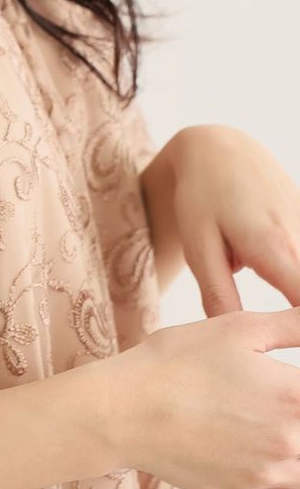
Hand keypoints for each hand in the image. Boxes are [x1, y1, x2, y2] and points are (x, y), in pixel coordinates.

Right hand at [99, 306, 299, 488]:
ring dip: (297, 448)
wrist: (121, 412)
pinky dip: (285, 478)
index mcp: (295, 395)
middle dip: (297, 415)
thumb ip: (294, 325)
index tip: (287, 383)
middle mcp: (290, 441)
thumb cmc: (173, 364)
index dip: (299, 387)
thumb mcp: (238, 328)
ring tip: (264, 423)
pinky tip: (261, 453)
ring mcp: (266, 473)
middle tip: (264, 400)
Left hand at [146, 125, 299, 316]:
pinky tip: (276, 282)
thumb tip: (232, 334)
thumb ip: (218, 293)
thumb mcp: (199, 246)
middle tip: (277, 325)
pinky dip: (293, 278)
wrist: (220, 148)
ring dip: (295, 298)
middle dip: (298, 319)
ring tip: (240, 268)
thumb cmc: (202, 196)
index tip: (288, 340)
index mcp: (275, 250)